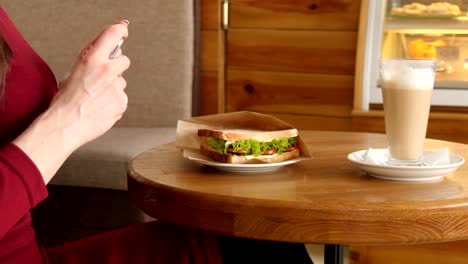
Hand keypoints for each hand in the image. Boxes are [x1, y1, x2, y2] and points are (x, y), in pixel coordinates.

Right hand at [13, 20, 130, 181]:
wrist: (66, 125)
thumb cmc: (66, 100)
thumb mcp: (74, 71)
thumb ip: (91, 58)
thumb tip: (106, 49)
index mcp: (92, 59)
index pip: (112, 35)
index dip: (120, 31)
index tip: (123, 32)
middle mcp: (106, 71)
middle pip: (124, 60)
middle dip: (116, 67)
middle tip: (104, 78)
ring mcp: (116, 87)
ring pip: (121, 82)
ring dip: (113, 88)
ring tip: (97, 98)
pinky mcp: (122, 102)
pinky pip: (122, 98)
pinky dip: (114, 102)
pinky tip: (101, 107)